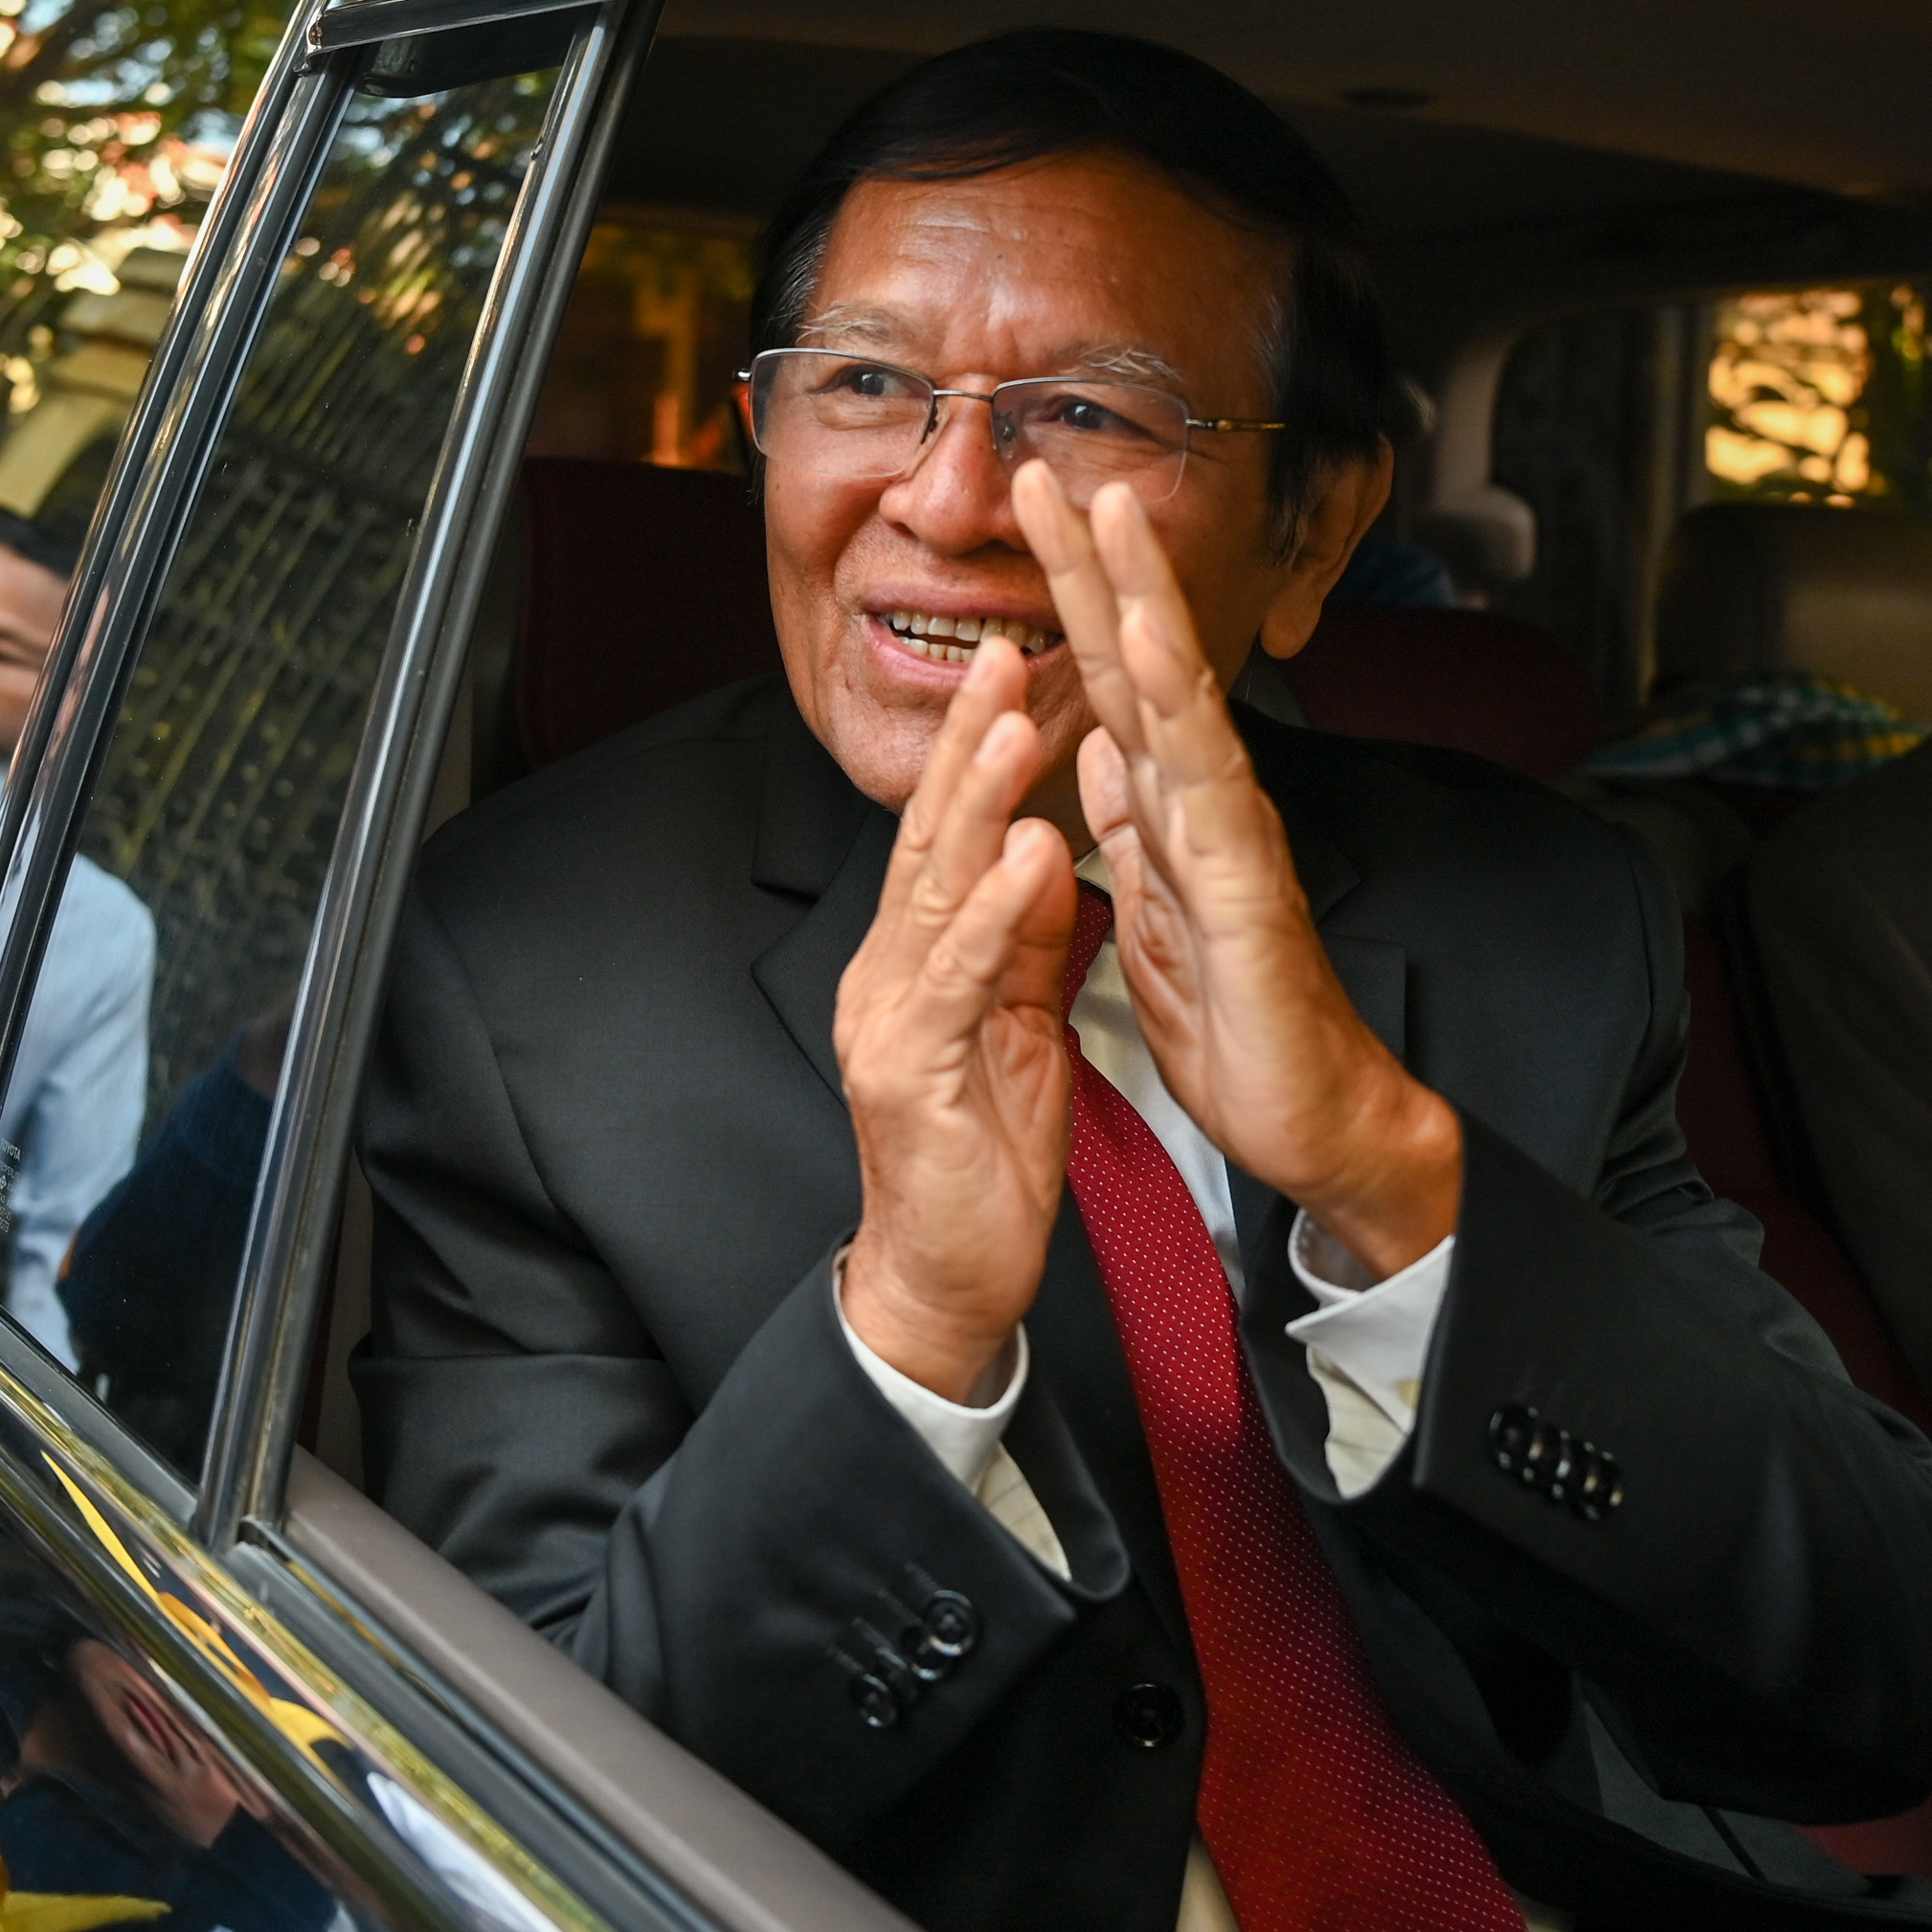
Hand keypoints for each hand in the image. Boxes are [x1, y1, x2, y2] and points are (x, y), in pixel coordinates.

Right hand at [834, 635, 1078, 1402]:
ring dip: (977, 800)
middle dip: (966, 740)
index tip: (1014, 671)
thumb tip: (1046, 856)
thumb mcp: (1021, 1028)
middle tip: (1002, 652)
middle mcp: (885, 975)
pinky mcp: (911, 1070)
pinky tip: (1025, 858)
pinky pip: (959, 977)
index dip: (977, 751)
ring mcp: (887, 1019)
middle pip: (926, 837)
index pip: (944, 836)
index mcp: (912, 962)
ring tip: (1015, 722)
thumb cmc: (983, 1164)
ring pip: (933, 889)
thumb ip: (1027, 944)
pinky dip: (995, 912)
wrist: (949, 1280)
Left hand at [1016, 464, 1459, 1279]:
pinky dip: (1182, 712)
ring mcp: (1231, 833)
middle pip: (1145, 658)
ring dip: (1146, 598)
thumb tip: (1098, 746)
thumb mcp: (1153, 904)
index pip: (1113, 678)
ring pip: (1182, 696)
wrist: (1304, 1112)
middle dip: (1100, 559)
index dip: (1074, 594)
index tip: (1032, 515)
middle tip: (1051, 467)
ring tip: (1109, 515)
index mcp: (1168, 804)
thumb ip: (1130, 820)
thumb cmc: (1236, 1013)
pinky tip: (1156, 650)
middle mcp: (1204, 799)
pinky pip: (1209, 786)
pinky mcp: (1245, 885)